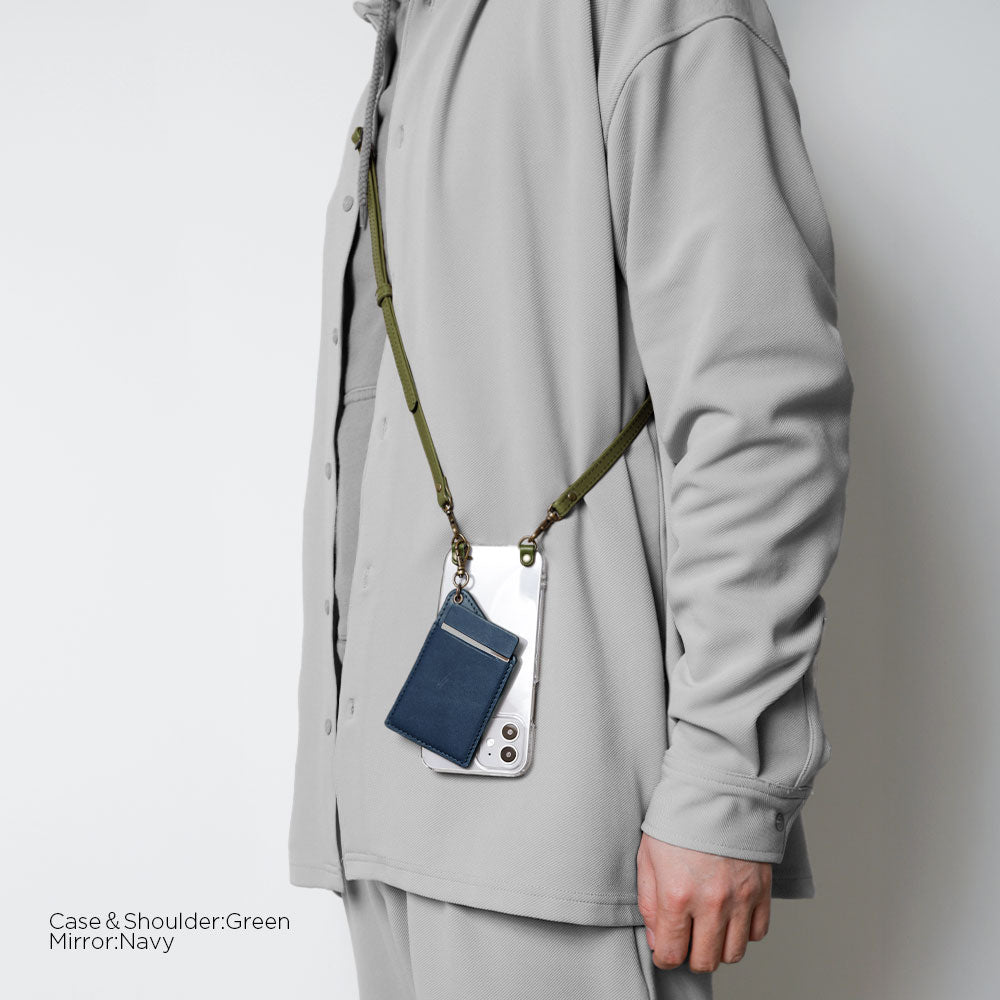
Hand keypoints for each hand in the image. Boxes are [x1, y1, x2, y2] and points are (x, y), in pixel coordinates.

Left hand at [636, 832, 771, 972]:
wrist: (715, 789)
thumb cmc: (677, 818)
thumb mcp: (647, 856)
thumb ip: (649, 903)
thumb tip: (657, 940)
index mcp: (677, 894)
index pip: (672, 953)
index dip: (664, 956)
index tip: (664, 949)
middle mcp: (711, 902)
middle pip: (705, 961)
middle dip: (691, 956)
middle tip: (686, 939)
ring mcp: (740, 898)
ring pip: (733, 953)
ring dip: (718, 947)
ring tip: (707, 926)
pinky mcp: (762, 890)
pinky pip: (757, 933)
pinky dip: (744, 931)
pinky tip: (730, 914)